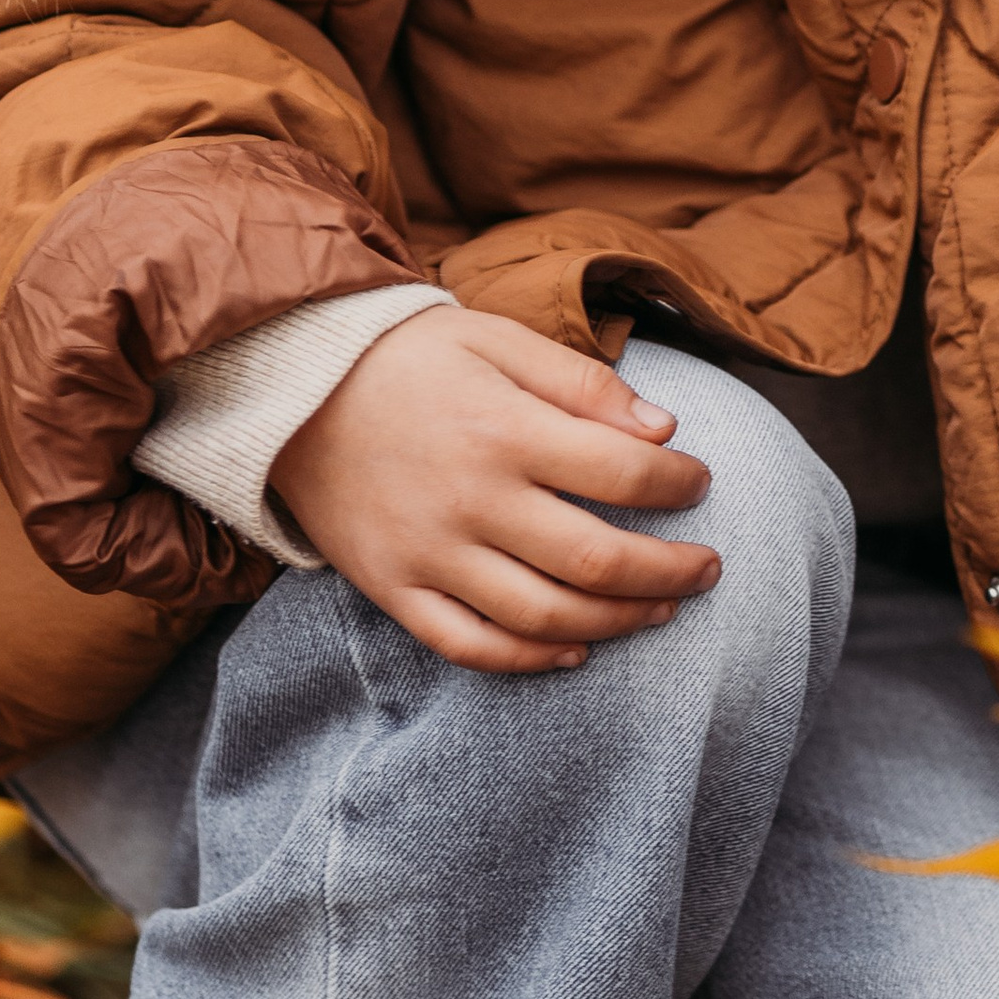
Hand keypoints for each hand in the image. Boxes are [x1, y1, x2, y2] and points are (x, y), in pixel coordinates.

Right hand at [275, 308, 719, 673]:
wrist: (290, 388)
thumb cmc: (407, 357)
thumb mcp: (495, 339)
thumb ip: (580, 382)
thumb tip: (663, 430)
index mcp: (503, 430)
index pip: (623, 474)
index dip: (678, 485)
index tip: (700, 482)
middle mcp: (470, 501)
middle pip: (595, 561)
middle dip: (669, 571)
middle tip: (709, 567)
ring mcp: (429, 554)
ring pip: (543, 616)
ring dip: (617, 622)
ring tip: (661, 609)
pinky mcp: (393, 588)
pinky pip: (470, 646)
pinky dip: (529, 659)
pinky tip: (574, 649)